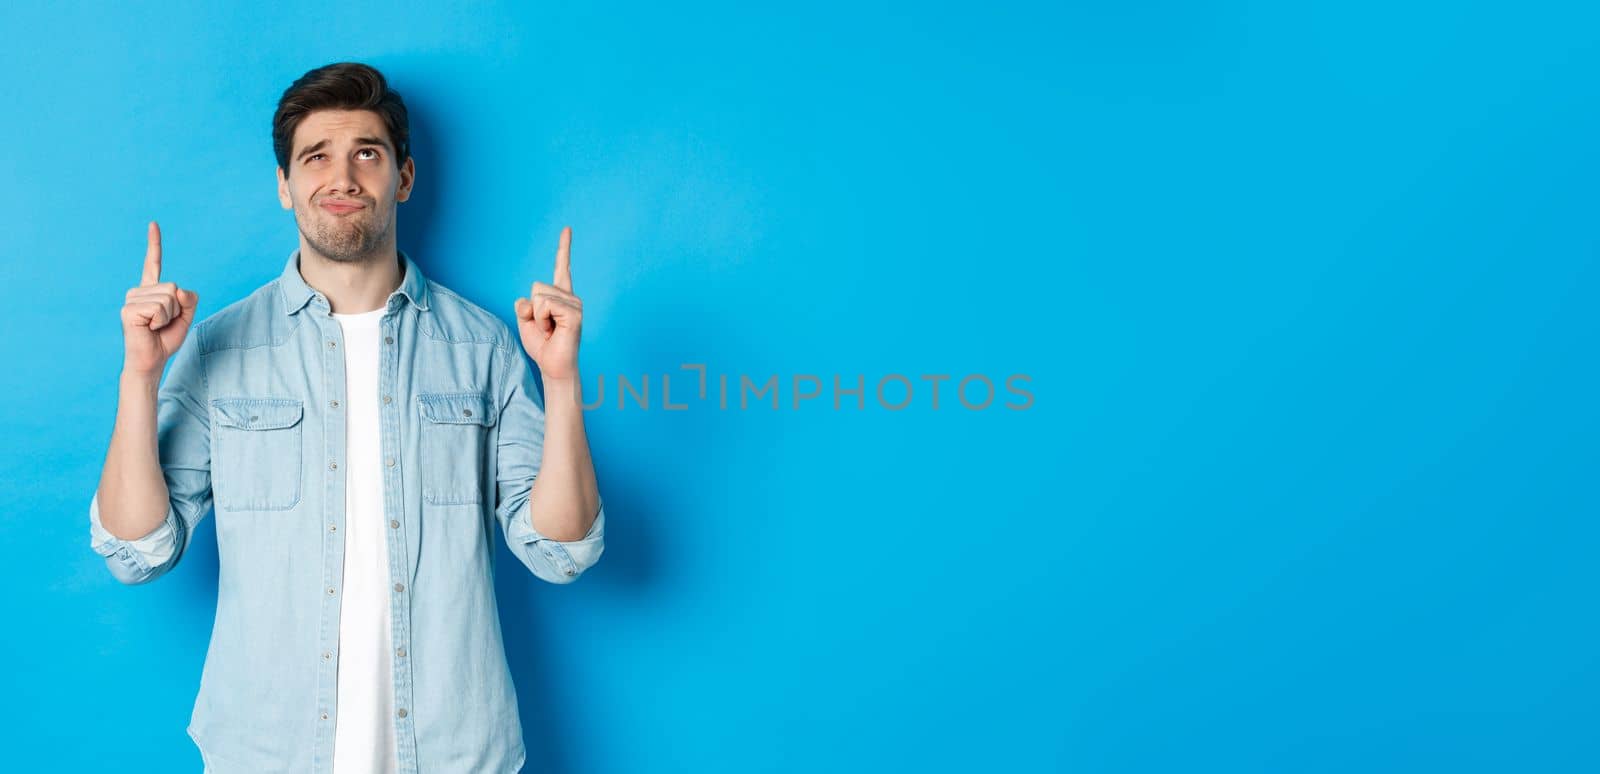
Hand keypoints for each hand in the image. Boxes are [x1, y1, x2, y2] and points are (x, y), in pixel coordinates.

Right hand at [121, 221, 198, 377]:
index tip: (154, 224)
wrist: (151, 361)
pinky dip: (161, 321)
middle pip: (174, 287)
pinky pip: (160, 308)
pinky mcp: (129, 310)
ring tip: (155, 327)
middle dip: (177, 309)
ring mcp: (131, 299)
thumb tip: (179, 290)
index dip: (154, 243)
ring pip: (168, 298)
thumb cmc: (165, 339)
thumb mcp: (186, 317)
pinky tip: (149, 328)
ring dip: (169, 317)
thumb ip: (189, 300)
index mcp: (151, 290)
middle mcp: (138, 291)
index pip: (153, 263)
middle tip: (163, 323)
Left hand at [514, 226, 583, 381]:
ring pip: (539, 296)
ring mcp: (575, 304)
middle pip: (536, 286)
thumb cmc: (542, 345)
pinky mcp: (575, 313)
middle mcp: (571, 297)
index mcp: (560, 296)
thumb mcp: (526, 320)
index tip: (567, 228)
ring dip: (537, 317)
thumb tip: (530, 298)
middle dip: (532, 309)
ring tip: (549, 331)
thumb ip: (524, 304)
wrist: (553, 366)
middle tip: (544, 327)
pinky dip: (542, 320)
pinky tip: (553, 331)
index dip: (564, 248)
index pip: (562, 267)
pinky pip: (545, 306)